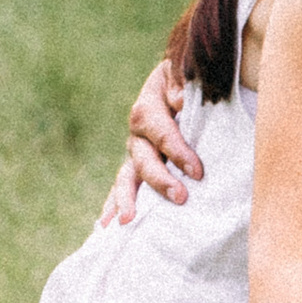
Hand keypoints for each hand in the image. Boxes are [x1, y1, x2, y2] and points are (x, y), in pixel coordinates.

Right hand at [98, 59, 201, 225]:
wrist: (184, 83)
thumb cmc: (192, 81)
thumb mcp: (189, 74)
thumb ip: (185, 83)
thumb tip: (179, 102)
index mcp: (149, 105)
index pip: (158, 129)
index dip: (176, 150)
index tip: (197, 171)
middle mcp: (138, 132)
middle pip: (141, 157)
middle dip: (159, 179)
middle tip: (180, 197)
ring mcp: (135, 153)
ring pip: (126, 177)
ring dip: (125, 199)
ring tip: (126, 221)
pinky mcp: (137, 169)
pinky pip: (122, 189)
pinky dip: (113, 207)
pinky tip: (104, 228)